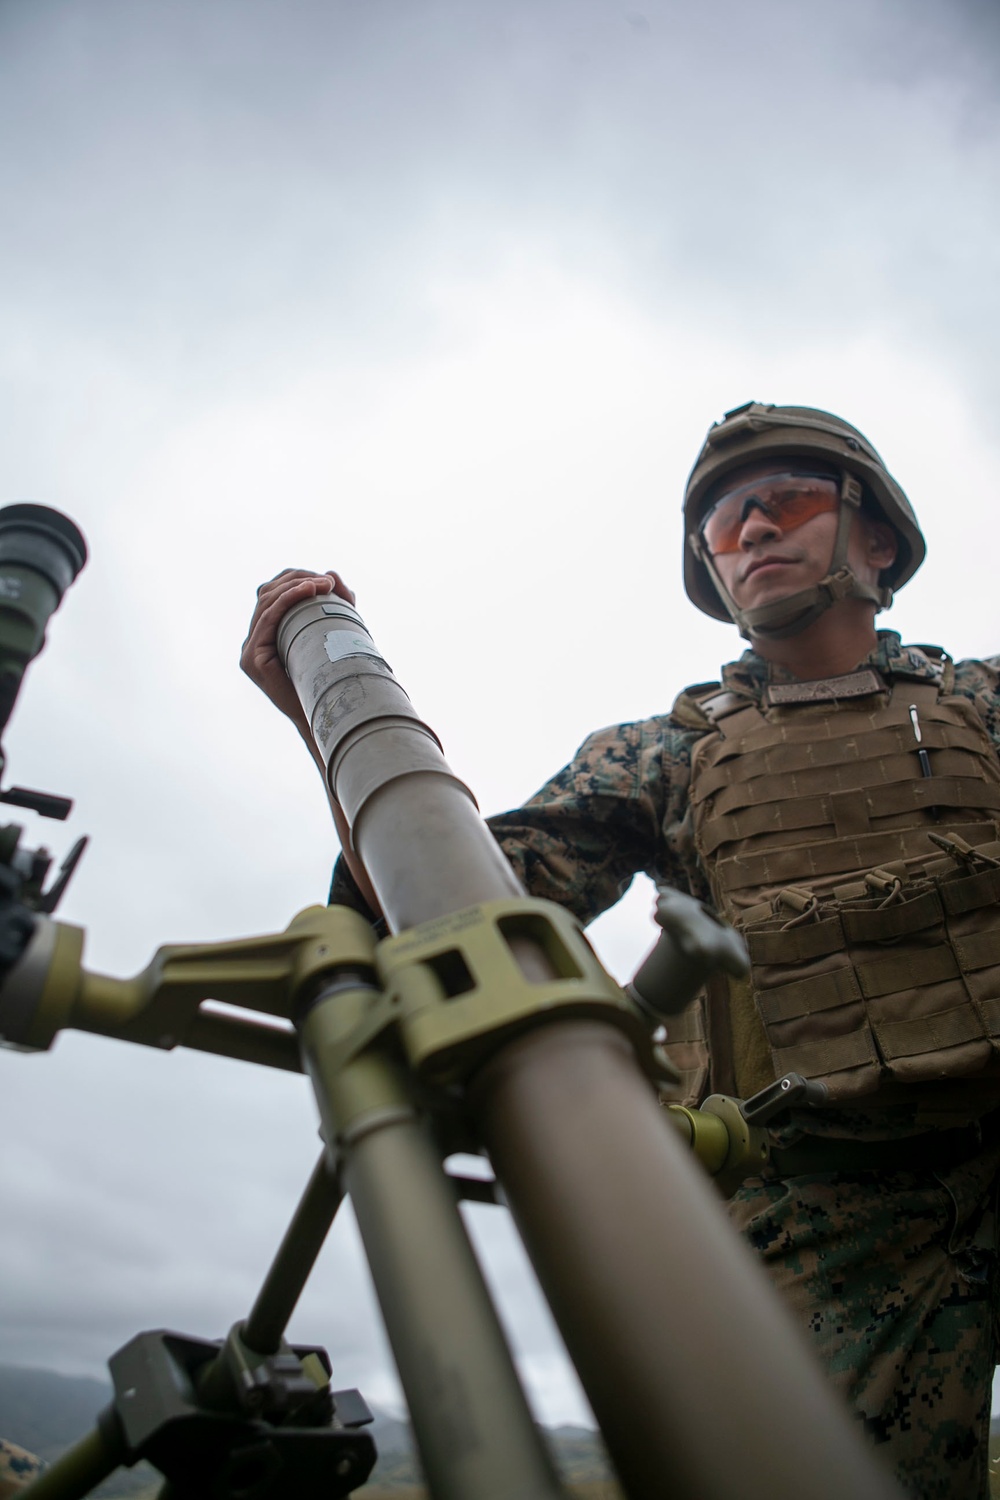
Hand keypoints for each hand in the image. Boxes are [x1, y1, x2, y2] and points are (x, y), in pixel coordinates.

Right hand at [241, 569, 355, 741]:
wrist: (327, 713)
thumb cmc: (332, 676)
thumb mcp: (335, 631)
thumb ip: (336, 604)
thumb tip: (332, 573)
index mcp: (267, 633)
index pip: (275, 593)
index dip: (297, 578)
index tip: (327, 579)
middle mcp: (253, 639)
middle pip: (269, 593)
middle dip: (298, 579)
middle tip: (328, 581)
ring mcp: (250, 649)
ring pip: (267, 602)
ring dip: (296, 586)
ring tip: (324, 584)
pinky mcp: (252, 658)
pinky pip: (267, 619)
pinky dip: (287, 600)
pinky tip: (307, 590)